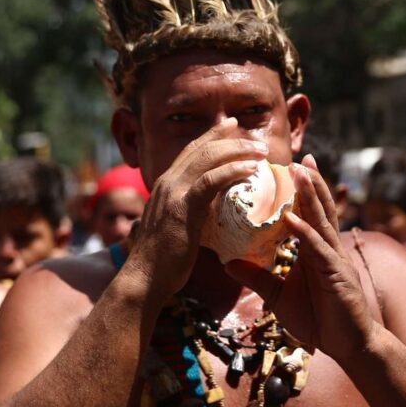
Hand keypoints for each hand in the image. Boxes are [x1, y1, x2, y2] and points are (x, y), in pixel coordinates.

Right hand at [126, 118, 267, 299]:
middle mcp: (167, 182)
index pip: (191, 151)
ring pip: (207, 158)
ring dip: (237, 150)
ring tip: (260, 151)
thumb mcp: (178, 228)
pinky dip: (232, 171)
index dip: (212, 136)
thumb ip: (192, 213)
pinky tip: (250, 169)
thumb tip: (213, 212)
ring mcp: (173, 193)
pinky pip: (210, 181)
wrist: (145, 280)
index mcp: (165, 185)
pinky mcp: (183, 208)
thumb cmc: (164, 262)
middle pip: (201, 148)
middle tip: (252, 135)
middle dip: (228, 137)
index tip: (231, 126)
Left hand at [226, 155, 377, 363]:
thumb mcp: (278, 296)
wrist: (348, 346)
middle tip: (302, 156)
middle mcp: (328, 248)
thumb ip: (257, 277)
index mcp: (315, 250)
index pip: (309, 214)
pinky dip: (306, 233)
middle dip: (310, 182)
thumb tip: (228, 262)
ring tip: (299, 172)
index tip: (291, 167)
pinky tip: (294, 219)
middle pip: (319, 208)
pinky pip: (318, 249)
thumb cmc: (318, 320)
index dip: (300, 191)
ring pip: (321, 220)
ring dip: (310, 195)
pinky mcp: (337, 274)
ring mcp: (334, 259)